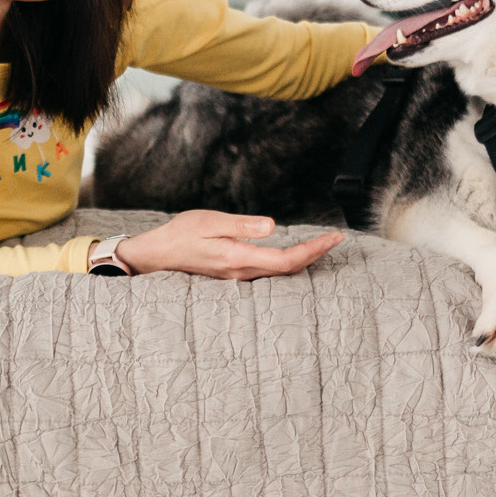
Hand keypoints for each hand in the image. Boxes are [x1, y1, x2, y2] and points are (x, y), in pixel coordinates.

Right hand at [112, 209, 343, 279]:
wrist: (159, 254)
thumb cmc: (182, 233)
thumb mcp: (210, 221)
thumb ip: (241, 225)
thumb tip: (273, 226)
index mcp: (239, 258)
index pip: (287, 259)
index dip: (314, 250)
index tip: (334, 237)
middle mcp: (243, 271)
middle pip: (289, 269)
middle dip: (316, 254)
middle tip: (336, 239)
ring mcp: (239, 275)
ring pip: (281, 272)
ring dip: (304, 259)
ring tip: (322, 245)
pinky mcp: (236, 272)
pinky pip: (270, 271)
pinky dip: (289, 262)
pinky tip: (294, 254)